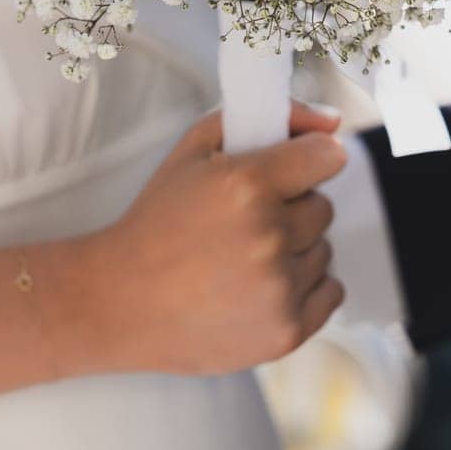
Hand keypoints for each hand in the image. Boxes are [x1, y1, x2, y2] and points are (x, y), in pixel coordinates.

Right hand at [64, 102, 347, 375]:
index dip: (309, 161)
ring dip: (295, 251)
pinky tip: (262, 286)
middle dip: (292, 209)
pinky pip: (331, 292)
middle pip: (323, 207)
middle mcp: (269, 237)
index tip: (294, 171)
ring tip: (244, 259)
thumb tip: (331, 123)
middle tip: (247, 222)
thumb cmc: (157, 220)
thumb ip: (269, 117)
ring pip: (324, 250)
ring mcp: (279, 289)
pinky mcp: (286, 332)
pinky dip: (305, 288)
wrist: (118, 300)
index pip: (328, 157)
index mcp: (248, 185)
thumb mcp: (195, 149)